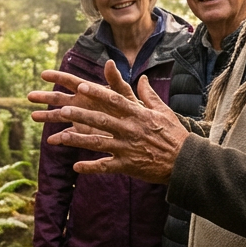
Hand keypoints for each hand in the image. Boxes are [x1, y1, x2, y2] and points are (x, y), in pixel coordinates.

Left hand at [27, 60, 189, 183]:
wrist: (184, 162)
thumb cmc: (174, 135)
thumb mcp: (163, 112)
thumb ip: (148, 95)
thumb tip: (143, 78)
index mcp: (137, 115)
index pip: (113, 100)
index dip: (96, 93)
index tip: (80, 87)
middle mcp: (130, 130)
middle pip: (101, 120)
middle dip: (80, 115)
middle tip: (62, 110)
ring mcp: (127, 148)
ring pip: (98, 143)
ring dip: (78, 140)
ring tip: (60, 137)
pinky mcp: (127, 165)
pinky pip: (105, 166)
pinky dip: (90, 168)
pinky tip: (76, 167)